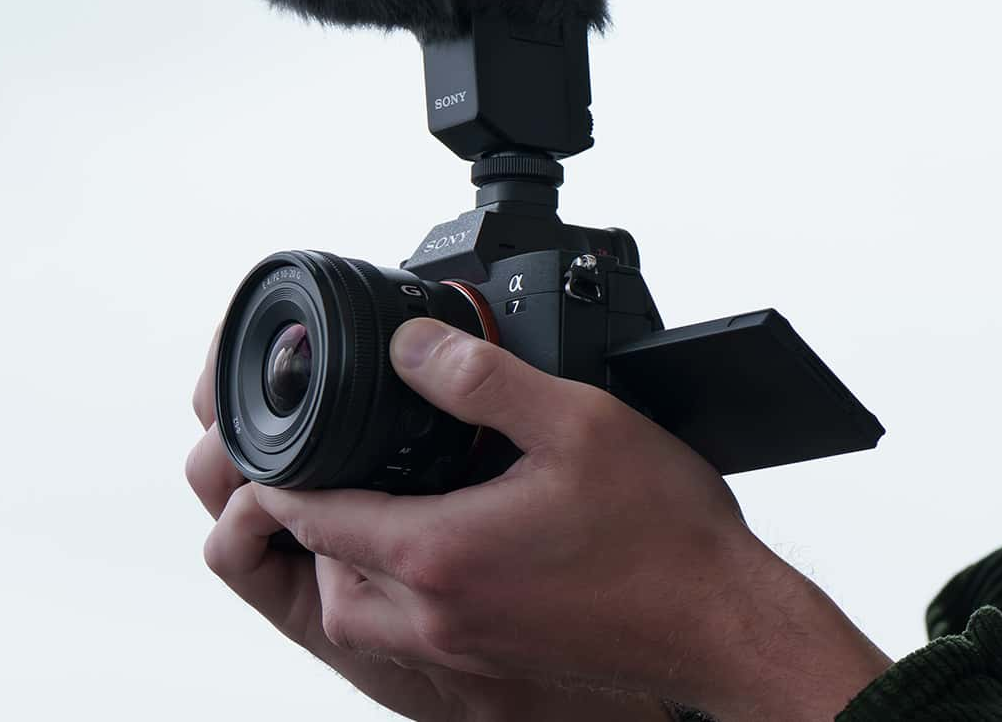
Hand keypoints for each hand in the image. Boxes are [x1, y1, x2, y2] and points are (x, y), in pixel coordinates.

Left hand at [202, 317, 892, 720]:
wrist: (725, 627)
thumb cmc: (664, 537)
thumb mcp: (576, 422)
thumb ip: (483, 379)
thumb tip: (411, 344)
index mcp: (440, 554)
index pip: (312, 515)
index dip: (281, 471)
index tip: (276, 434)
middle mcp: (438, 614)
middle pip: (322, 573)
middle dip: (308, 518)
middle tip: (323, 462)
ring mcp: (466, 645)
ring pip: (360, 613)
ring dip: (349, 560)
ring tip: (376, 502)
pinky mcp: (497, 658)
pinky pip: (410, 631)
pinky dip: (397, 589)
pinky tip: (443, 543)